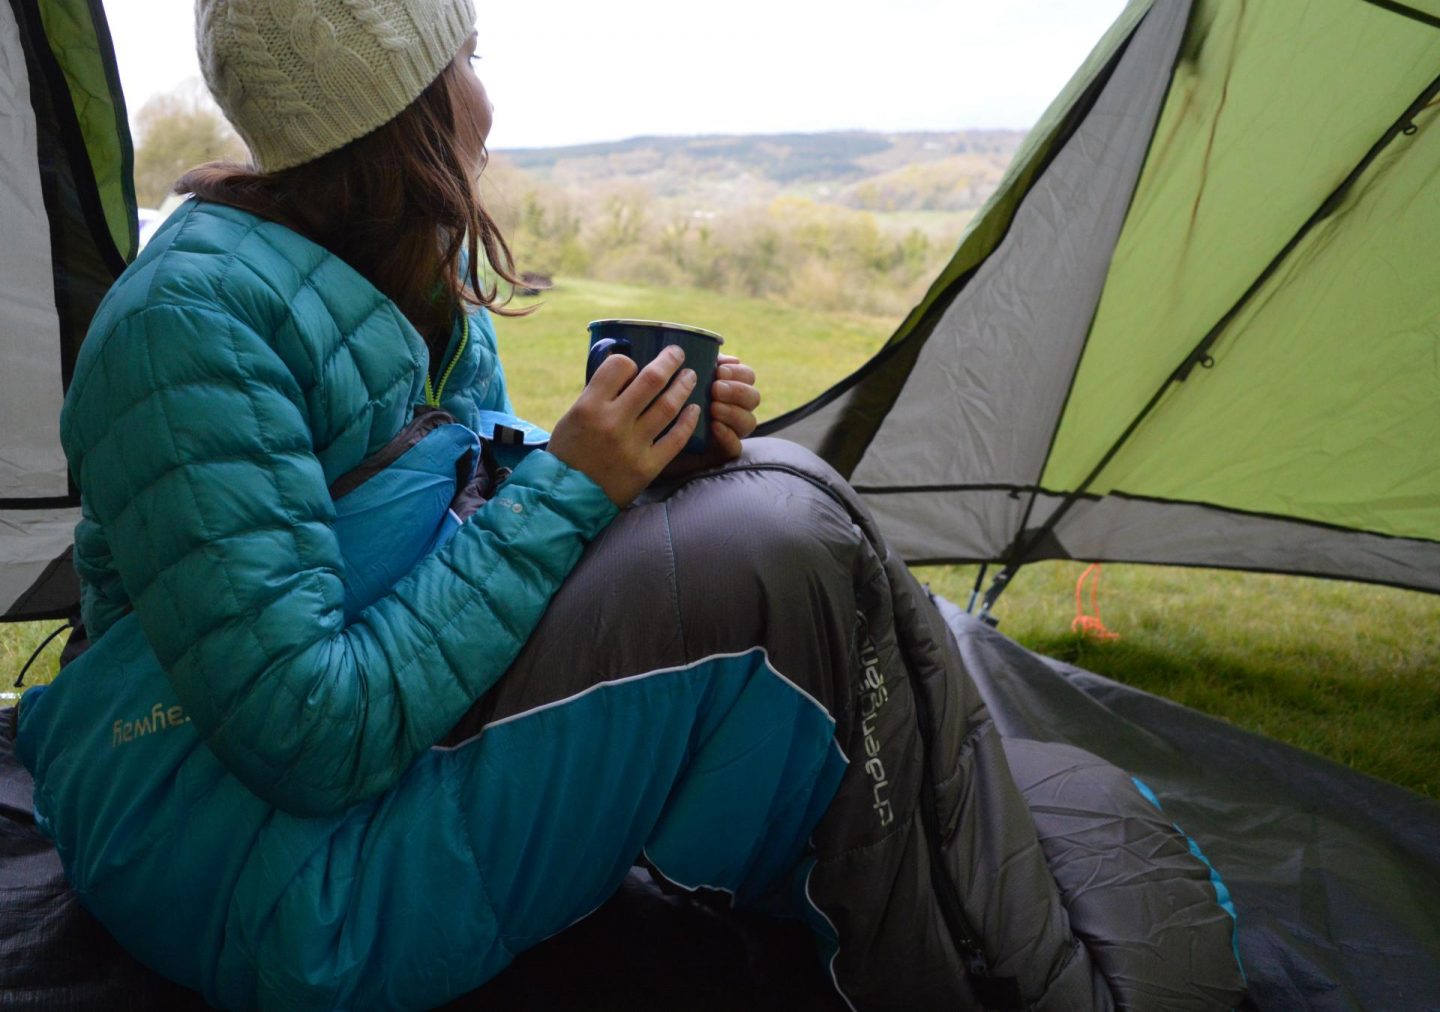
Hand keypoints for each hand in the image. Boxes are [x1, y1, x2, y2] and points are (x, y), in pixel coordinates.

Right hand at [548, 346, 700, 506]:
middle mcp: (612, 423)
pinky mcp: (647, 467)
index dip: (631, 361)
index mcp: (589, 407)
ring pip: (668, 406)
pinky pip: (676, 438)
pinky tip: (694, 409)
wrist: (567, 500)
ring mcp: (632, 446)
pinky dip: (688, 421)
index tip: (637, 364)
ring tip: (690, 376)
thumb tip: (625, 373)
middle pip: (651, 380)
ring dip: (683, 386)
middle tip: (678, 353)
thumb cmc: (569, 455)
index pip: (619, 367)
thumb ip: (597, 396)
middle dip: (669, 361)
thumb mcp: (572, 418)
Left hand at [661, 355, 760, 476]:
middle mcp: (734, 407)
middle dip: (737, 391)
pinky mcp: (721, 451)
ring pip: (749, 421)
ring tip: (713, 408)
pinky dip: (728, 435)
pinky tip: (715, 427)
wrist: (646, 436)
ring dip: (733, 411)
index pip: (747, 376)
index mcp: (728, 385)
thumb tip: (707, 354)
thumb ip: (690, 363)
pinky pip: (736, 447)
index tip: (719, 370)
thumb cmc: (659, 401)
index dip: (738, 372)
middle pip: (754, 397)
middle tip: (716, 389)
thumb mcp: (673, 377)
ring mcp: (731, 430)